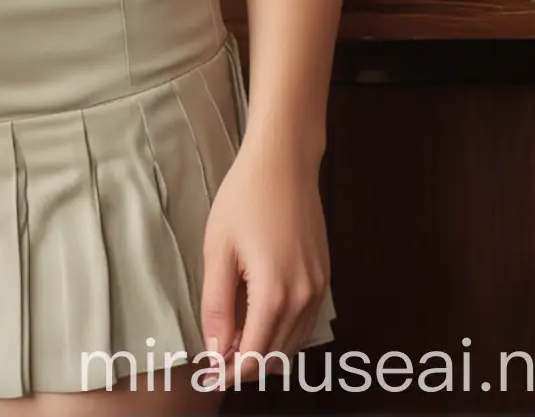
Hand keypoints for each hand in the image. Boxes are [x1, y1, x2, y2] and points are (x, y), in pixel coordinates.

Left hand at [199, 133, 331, 373]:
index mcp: (275, 293)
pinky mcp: (324, 277)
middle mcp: (304, 298)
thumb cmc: (244, 198)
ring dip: (265, 350)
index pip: (255, 356)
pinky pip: (305, 322)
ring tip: (234, 339)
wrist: (285, 161)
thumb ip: (217, 305)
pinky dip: (283, 332)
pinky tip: (259, 318)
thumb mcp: (218, 249)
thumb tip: (216, 350)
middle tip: (217, 357)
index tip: (210, 373)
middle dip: (246, 364)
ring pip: (293, 343)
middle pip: (275, 355)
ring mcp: (319, 289)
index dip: (231, 371)